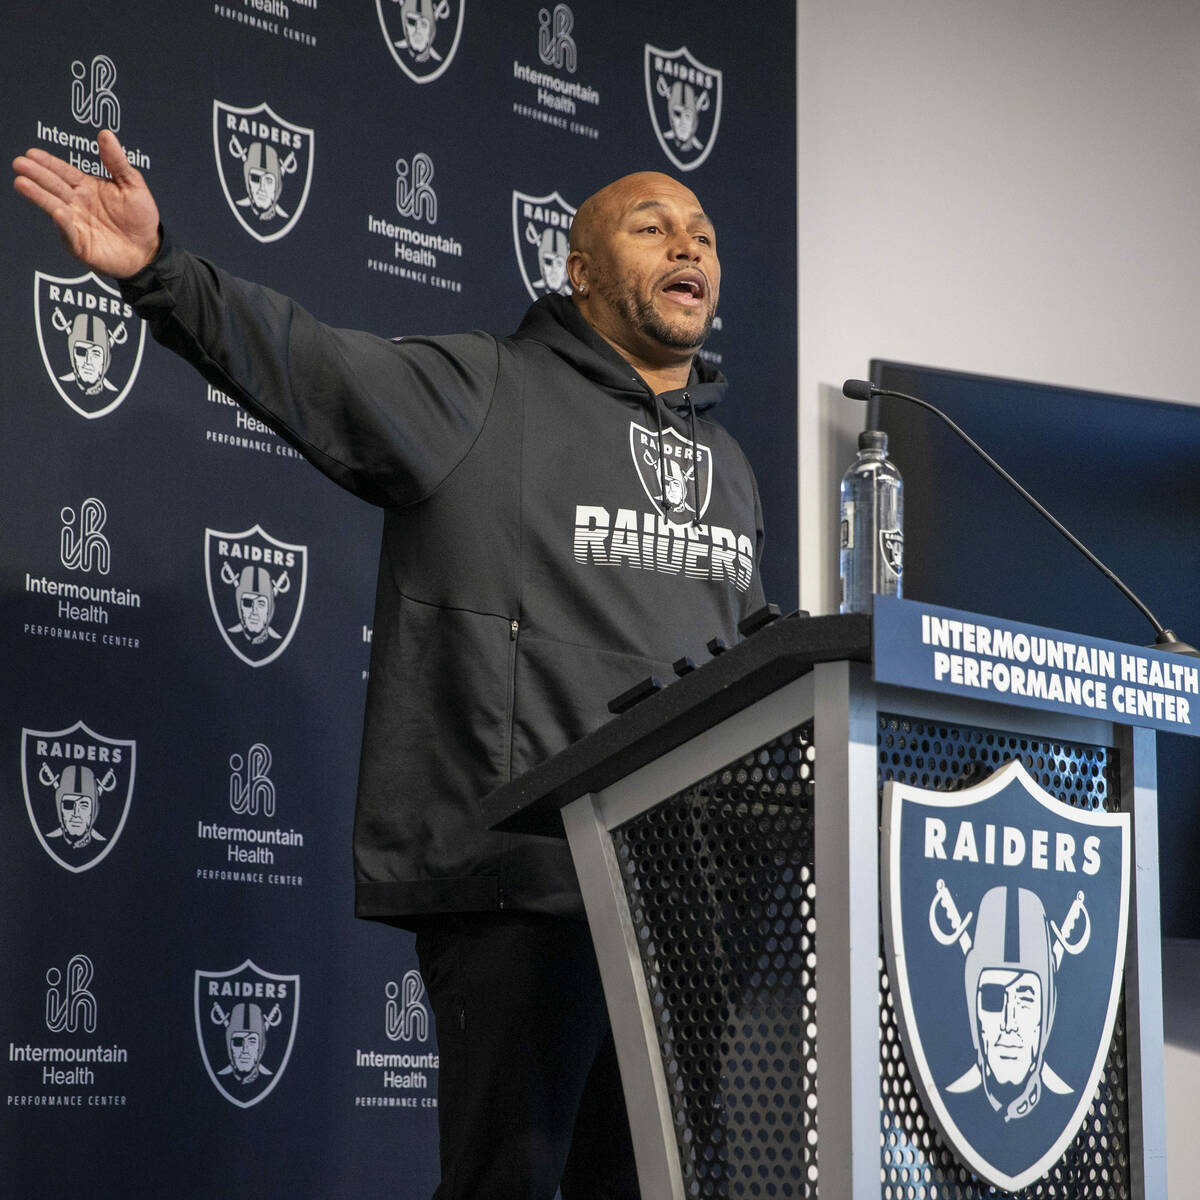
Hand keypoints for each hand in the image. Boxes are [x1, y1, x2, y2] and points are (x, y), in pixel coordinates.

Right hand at [13, 129, 160, 277]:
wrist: (149, 249)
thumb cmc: (140, 217)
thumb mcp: (133, 185)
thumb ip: (117, 162)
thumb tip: (106, 134)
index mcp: (87, 187)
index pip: (64, 172)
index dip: (49, 162)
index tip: (32, 152)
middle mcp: (78, 204)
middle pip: (55, 186)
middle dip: (37, 175)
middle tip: (20, 163)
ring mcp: (77, 224)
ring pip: (56, 207)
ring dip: (39, 196)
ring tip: (22, 183)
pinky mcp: (81, 245)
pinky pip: (70, 234)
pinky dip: (63, 223)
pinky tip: (57, 212)